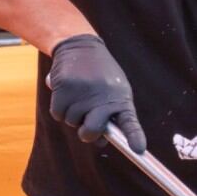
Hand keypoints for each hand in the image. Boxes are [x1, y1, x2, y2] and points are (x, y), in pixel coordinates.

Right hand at [47, 34, 145, 152]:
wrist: (80, 46)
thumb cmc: (100, 75)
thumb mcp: (113, 92)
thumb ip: (110, 116)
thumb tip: (101, 143)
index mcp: (121, 98)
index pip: (130, 122)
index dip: (134, 136)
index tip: (138, 150)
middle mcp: (103, 96)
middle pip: (91, 131)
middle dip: (87, 133)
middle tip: (86, 125)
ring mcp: (82, 93)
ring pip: (72, 123)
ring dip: (72, 115)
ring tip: (79, 95)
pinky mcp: (63, 88)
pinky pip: (58, 113)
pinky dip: (60, 108)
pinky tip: (66, 93)